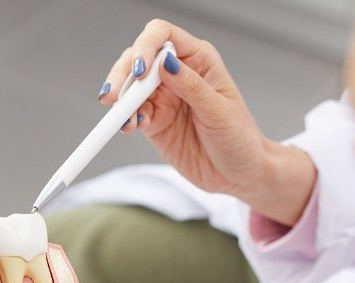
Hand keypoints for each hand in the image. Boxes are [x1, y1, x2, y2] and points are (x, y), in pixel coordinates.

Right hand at [100, 19, 315, 224]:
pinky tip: (129, 126)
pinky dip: (126, 119)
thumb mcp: (219, 112)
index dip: (146, 46)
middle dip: (123, 74)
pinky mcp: (154, 122)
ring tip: (121, 117)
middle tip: (115, 96)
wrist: (237, 175)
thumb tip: (165, 62)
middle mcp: (177, 74)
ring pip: (131, 87)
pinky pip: (133, 114)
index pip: (163, 36)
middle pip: (138, 59)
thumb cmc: (239, 139)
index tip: (140, 70)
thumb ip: (191, 87)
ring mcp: (163, 98)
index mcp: (198, 60)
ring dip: (121, 99)